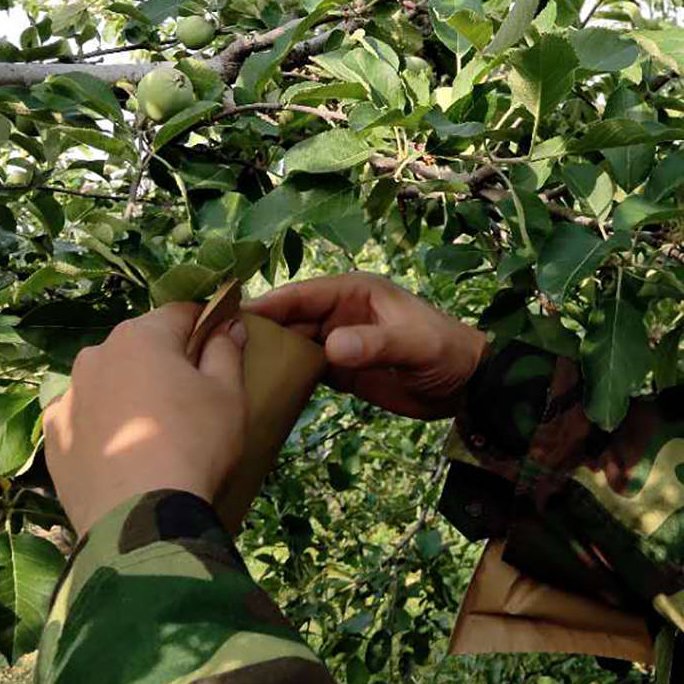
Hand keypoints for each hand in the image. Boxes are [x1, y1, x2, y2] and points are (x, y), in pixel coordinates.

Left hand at [43, 303, 246, 537]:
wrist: (139, 519)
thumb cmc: (194, 445)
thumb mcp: (228, 395)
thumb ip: (226, 351)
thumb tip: (227, 324)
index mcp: (139, 337)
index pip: (181, 314)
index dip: (206, 326)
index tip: (222, 346)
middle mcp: (95, 357)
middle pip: (140, 348)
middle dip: (164, 364)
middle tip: (191, 401)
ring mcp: (68, 399)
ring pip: (108, 383)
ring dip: (129, 395)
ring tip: (154, 435)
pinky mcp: (54, 438)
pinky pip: (86, 421)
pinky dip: (103, 429)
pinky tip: (124, 456)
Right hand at [246, 273, 486, 419]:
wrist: (465, 387)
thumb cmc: (445, 352)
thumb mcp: (414, 345)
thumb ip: (375, 344)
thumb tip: (331, 347)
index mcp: (354, 292)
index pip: (302, 295)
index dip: (268, 304)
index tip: (231, 317)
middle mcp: (339, 312)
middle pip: (289, 320)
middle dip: (258, 333)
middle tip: (218, 353)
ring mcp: (337, 341)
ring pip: (292, 345)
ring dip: (268, 357)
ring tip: (230, 375)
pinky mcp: (340, 370)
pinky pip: (304, 369)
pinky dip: (285, 378)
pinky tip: (260, 391)